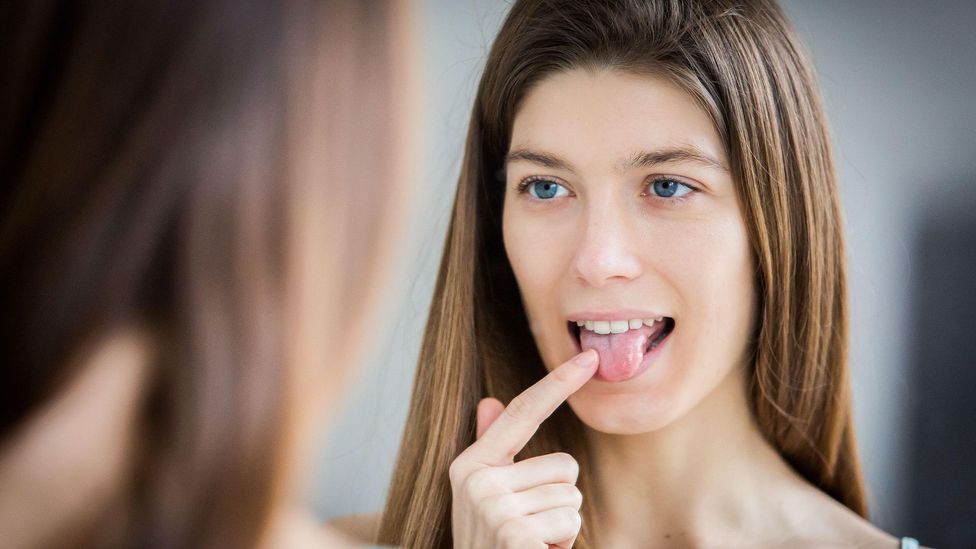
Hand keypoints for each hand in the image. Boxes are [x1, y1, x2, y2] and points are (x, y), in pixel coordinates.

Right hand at [449, 350, 598, 548]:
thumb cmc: (489, 546)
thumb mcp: (484, 499)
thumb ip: (491, 450)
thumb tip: (491, 402)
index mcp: (470, 466)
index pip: (523, 413)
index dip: (558, 383)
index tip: (589, 359)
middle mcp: (477, 481)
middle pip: (564, 466)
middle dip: (560, 502)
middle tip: (529, 531)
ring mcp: (494, 508)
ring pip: (572, 497)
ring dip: (561, 528)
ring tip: (530, 546)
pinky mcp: (514, 534)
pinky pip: (570, 523)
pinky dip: (561, 547)